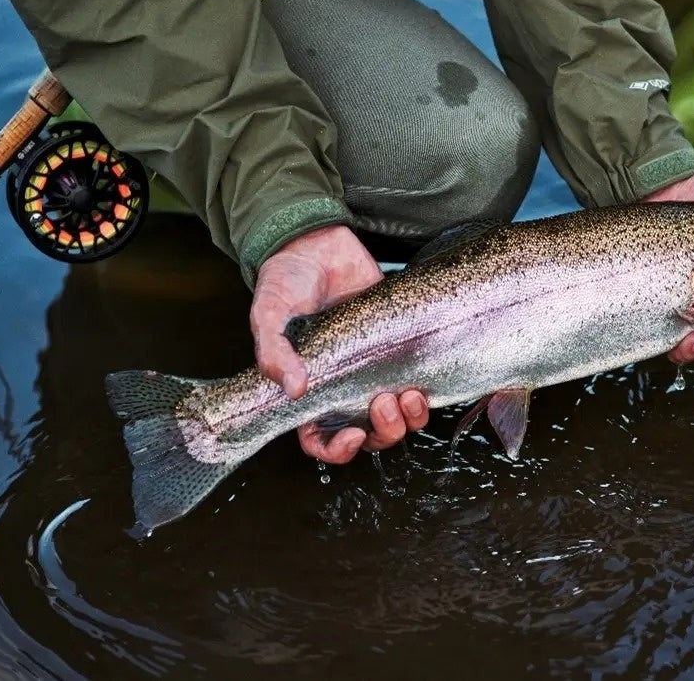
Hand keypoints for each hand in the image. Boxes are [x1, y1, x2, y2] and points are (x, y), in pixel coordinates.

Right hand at [250, 224, 428, 463]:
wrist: (318, 243)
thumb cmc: (286, 281)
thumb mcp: (269, 313)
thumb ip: (274, 351)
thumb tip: (294, 389)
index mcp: (309, 390)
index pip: (319, 440)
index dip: (337, 450)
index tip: (354, 434)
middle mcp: (343, 387)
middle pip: (367, 435)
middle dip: (382, 432)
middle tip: (384, 402)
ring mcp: (374, 371)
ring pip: (397, 419)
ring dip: (407, 419)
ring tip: (408, 395)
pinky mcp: (399, 351)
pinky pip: (417, 388)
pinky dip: (424, 398)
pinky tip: (421, 385)